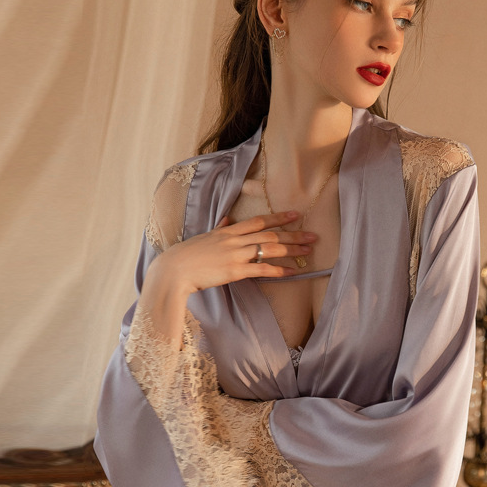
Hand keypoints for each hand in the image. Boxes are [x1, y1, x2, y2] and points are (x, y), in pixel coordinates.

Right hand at [142, 210, 314, 303]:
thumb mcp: (205, 237)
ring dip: (292, 249)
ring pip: (270, 249)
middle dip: (294, 234)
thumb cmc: (186, 255)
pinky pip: (262, 270)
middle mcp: (235, 240)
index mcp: (229, 231)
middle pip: (270, 234)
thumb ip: (219, 229)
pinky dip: (279, 270)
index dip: (279, 217)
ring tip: (308, 251)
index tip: (295, 214)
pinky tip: (293, 272)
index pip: (259, 221)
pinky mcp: (235, 271)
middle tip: (313, 236)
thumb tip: (227, 221)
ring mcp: (236, 255)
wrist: (174, 269)